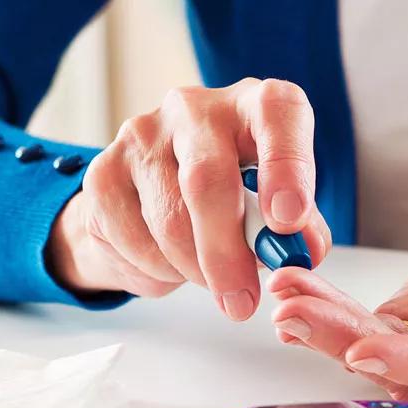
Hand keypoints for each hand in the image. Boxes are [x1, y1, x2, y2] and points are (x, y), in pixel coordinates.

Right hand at [47, 78, 330, 319]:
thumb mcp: (278, 205)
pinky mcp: (103, 171)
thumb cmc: (235, 196)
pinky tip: (172, 263)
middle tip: (241, 301)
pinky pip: (133, 240)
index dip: (287, 167)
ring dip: (194, 270)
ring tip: (210, 276)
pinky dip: (159, 271)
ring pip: (169, 222)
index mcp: (255, 105)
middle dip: (227, 253)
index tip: (288, 222)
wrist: (158, 195)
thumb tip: (303, 252)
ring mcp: (143, 135)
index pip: (277, 113)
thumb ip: (301, 227)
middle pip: (207, 180)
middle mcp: (197, 109)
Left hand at [269, 184, 407, 399]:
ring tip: (283, 298)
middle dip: (342, 342)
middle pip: (398, 364)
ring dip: (321, 325)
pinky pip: (356, 320)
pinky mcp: (398, 325)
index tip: (365, 351)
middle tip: (294, 316)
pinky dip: (323, 305)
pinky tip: (291, 288)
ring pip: (367, 344)